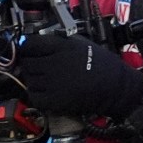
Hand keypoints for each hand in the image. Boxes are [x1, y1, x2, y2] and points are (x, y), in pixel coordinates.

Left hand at [13, 34, 142, 119]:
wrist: (116, 87)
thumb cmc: (101, 64)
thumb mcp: (80, 43)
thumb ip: (58, 42)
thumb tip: (37, 43)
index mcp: (62, 47)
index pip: (30, 44)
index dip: (27, 47)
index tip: (28, 50)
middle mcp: (55, 63)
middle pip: (27, 62)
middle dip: (30, 63)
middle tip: (38, 66)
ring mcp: (53, 82)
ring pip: (28, 79)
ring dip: (34, 79)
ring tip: (46, 79)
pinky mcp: (54, 100)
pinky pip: (33, 95)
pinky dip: (37, 94)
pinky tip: (47, 91)